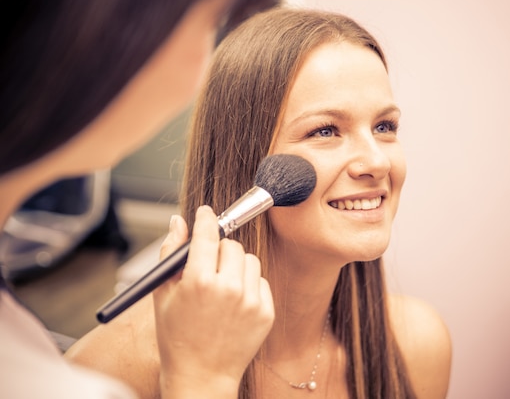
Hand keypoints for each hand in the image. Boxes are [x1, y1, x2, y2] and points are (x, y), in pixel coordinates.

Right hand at [153, 205, 274, 397]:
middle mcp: (229, 289)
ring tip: (221, 286)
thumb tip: (178, 222)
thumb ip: (171, 253)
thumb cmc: (177, 338)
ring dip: (235, 266)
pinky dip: (248, 285)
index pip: (207, 235)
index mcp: (199, 282)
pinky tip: (234, 303)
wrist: (201, 377)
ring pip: (249, 260)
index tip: (206, 213)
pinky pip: (261, 281)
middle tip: (208, 266)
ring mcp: (251, 301)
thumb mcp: (163, 294)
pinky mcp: (266, 312)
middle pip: (231, 245)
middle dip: (218, 250)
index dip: (206, 219)